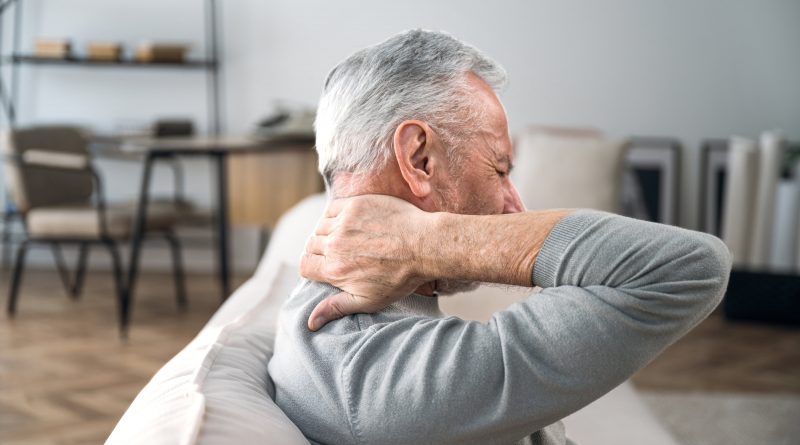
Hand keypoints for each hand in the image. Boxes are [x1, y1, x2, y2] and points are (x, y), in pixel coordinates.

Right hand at [301, 195, 433, 330]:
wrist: (424, 246)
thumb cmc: (399, 277)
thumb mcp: (368, 300)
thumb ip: (336, 308)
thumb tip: (310, 323)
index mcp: (335, 270)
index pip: (304, 266)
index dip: (312, 268)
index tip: (324, 267)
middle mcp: (335, 245)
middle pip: (311, 245)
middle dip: (320, 250)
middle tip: (340, 253)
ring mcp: (344, 223)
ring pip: (320, 226)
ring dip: (327, 232)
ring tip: (346, 238)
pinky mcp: (355, 205)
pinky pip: (332, 209)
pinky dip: (335, 215)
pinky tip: (349, 222)